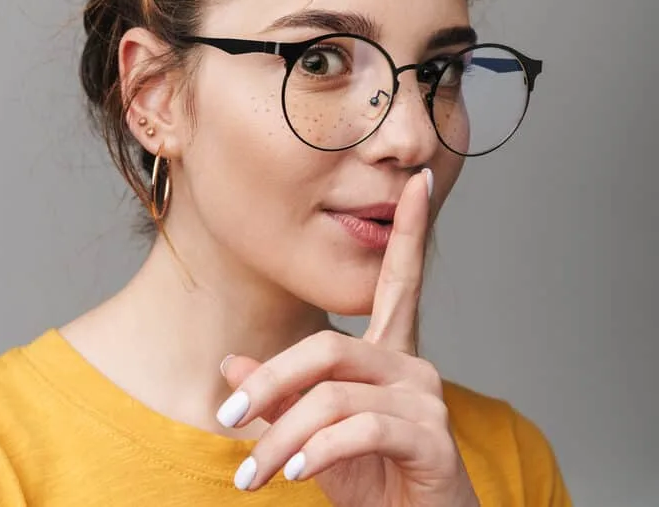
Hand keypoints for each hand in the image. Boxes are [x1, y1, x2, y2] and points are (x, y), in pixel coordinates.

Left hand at [217, 169, 478, 506]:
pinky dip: (320, 450)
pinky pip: (363, 428)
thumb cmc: (370, 479)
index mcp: (388, 354)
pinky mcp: (433, 439)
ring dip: (282, 436)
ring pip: (335, 394)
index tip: (419, 181)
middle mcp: (412, 366)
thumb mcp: (308, 434)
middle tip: (226, 417)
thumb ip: (278, 396)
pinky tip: (299, 473)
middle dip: (270, 382)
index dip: (409, 231)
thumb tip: (233, 362)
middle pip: (328, 347)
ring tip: (253, 473)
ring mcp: (426, 400)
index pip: (398, 281)